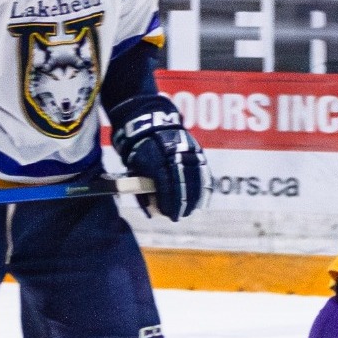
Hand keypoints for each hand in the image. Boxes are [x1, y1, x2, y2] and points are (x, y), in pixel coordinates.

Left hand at [110, 93, 208, 219]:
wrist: (150, 122)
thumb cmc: (140, 150)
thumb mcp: (135, 167)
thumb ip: (143, 188)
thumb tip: (151, 210)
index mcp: (155, 157)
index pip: (165, 185)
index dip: (167, 202)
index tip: (167, 214)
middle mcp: (174, 153)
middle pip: (182, 183)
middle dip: (181, 203)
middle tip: (179, 216)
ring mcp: (187, 151)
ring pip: (195, 178)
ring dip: (194, 197)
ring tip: (191, 209)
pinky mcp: (196, 151)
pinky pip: (202, 171)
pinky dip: (202, 186)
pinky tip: (200, 198)